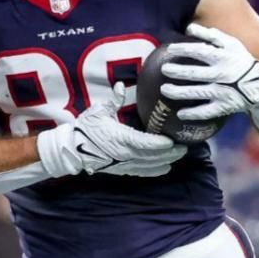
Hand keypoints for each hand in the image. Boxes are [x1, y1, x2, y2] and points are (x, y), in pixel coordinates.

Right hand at [37, 83, 185, 176]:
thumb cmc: (86, 128)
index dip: (161, 144)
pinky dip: (156, 171)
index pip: (146, 144)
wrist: (73, 149)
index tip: (173, 140)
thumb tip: (121, 84)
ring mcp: (124, 164)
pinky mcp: (122, 170)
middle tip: (185, 146)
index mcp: (121, 139)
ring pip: (150, 166)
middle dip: (171, 153)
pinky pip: (142, 172)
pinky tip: (165, 168)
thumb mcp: (99, 110)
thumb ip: (114, 100)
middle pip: (154, 157)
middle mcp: (125, 155)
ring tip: (179, 155)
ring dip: (166, 161)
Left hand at [158, 22, 258, 120]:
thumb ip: (212, 35)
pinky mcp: (225, 106)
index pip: (199, 51)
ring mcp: (223, 92)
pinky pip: (207, 111)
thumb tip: (189, 28)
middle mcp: (221, 74)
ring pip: (198, 92)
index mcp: (223, 57)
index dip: (183, 49)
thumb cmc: (241, 61)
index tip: (169, 49)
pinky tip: (180, 114)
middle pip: (195, 73)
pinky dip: (194, 113)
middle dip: (178, 71)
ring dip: (180, 92)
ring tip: (164, 90)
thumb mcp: (232, 44)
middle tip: (164, 69)